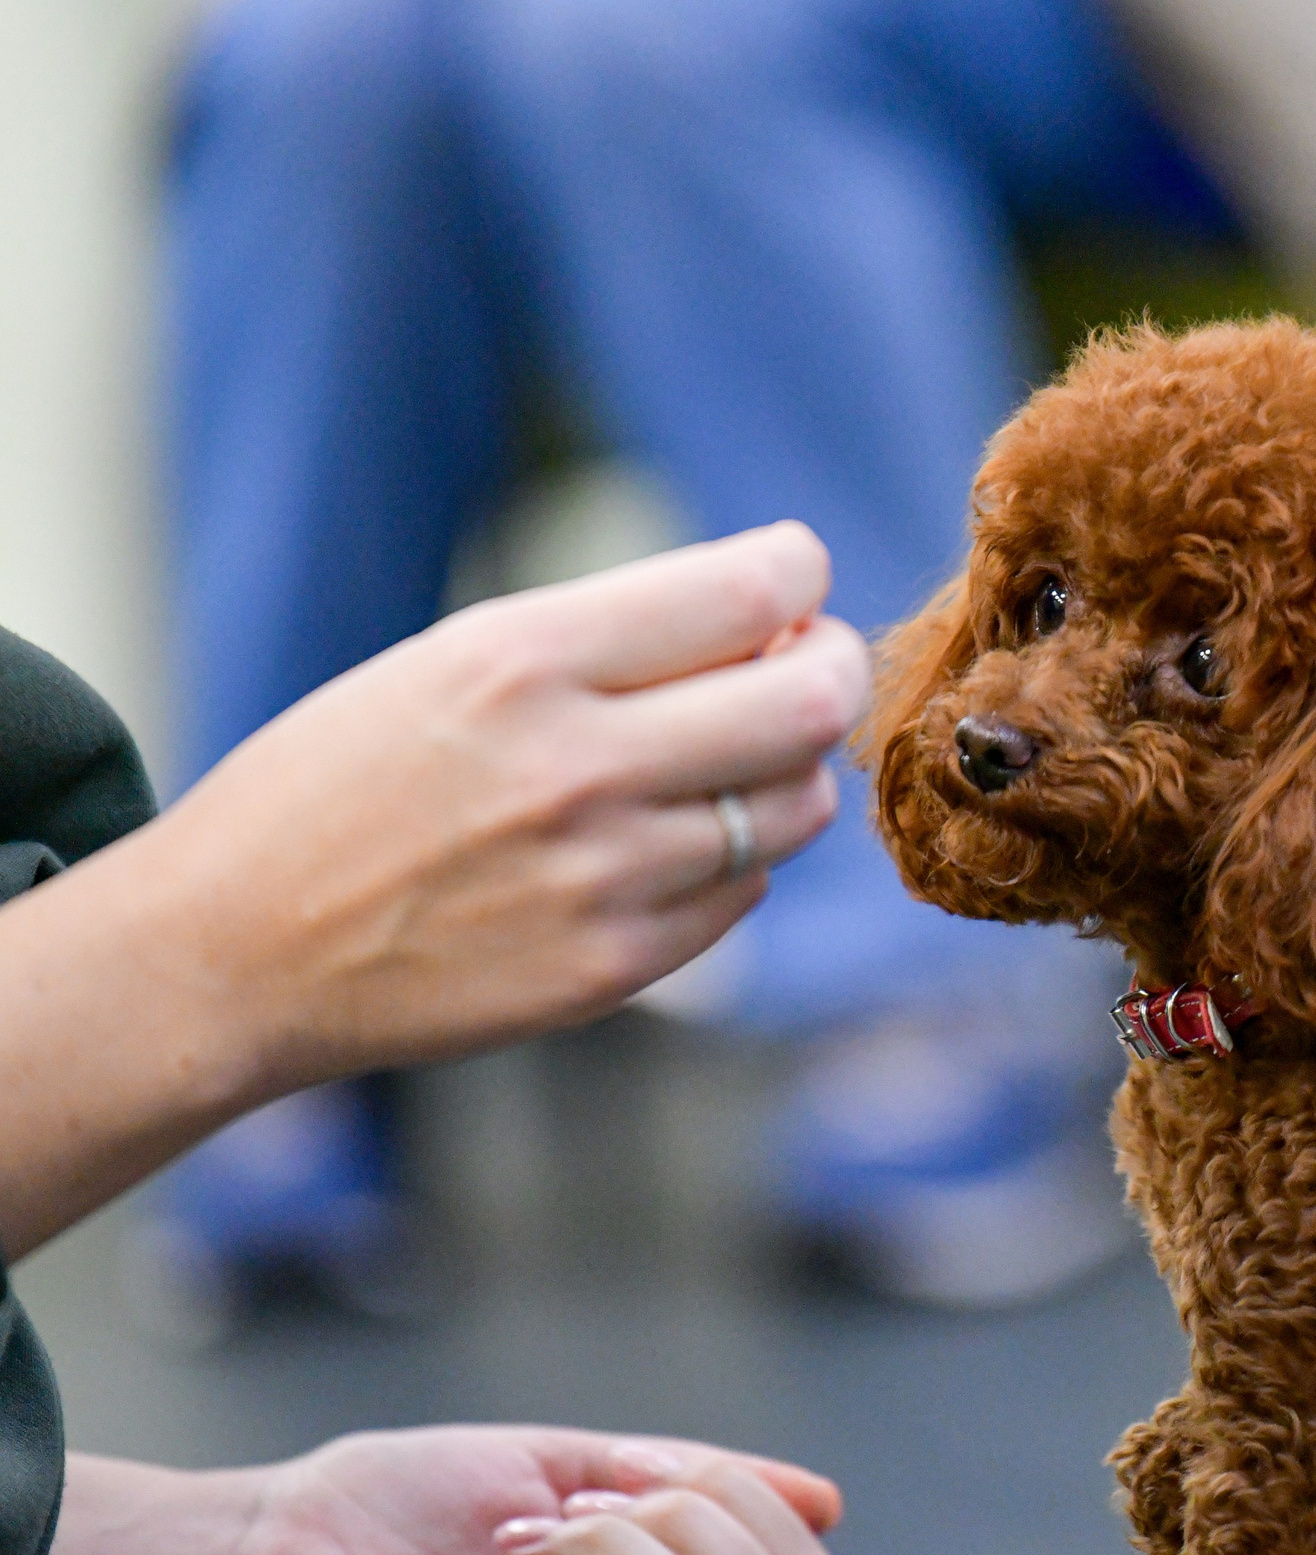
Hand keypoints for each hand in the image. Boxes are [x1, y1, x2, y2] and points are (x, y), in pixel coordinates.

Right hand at [160, 521, 868, 1091]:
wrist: (234, 950)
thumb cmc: (344, 783)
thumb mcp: (451, 662)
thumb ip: (614, 639)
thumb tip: (781, 615)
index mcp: (522, 659)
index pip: (751, 589)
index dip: (799, 573)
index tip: (792, 580)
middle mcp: (576, 765)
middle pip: (809, 700)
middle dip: (829, 667)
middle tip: (805, 663)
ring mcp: (604, 876)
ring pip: (796, 804)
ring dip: (786, 770)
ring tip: (728, 760)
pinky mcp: (614, 967)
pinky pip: (746, 889)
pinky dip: (731, 857)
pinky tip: (665, 844)